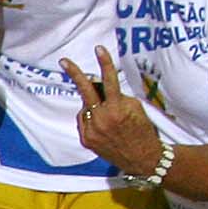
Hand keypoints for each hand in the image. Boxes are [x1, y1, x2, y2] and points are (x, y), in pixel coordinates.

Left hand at [59, 42, 161, 176]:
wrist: (142, 158)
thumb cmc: (143, 131)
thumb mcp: (136, 109)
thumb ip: (118, 96)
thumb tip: (101, 87)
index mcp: (117, 109)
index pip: (109, 81)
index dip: (105, 63)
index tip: (99, 49)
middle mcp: (101, 119)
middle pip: (86, 91)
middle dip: (75, 74)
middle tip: (64, 61)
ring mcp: (91, 131)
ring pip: (86, 108)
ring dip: (93, 106)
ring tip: (109, 117)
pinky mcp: (86, 140)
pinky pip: (84, 122)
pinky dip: (91, 119)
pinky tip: (103, 127)